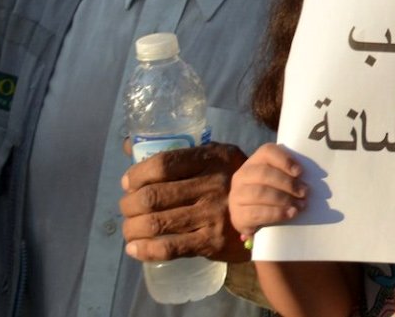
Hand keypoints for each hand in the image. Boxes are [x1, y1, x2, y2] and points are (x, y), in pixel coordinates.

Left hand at [120, 142, 248, 263]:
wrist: (267, 210)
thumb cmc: (229, 180)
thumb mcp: (212, 156)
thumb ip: (176, 153)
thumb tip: (126, 144)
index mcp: (211, 158)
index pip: (163, 164)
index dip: (136, 175)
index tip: (128, 183)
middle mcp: (213, 184)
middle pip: (153, 196)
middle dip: (129, 205)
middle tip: (127, 208)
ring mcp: (213, 214)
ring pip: (157, 223)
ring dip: (132, 228)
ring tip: (129, 228)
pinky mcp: (212, 241)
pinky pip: (170, 248)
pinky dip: (145, 250)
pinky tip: (134, 248)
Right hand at [226, 143, 305, 239]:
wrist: (252, 219)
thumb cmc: (272, 194)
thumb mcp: (278, 180)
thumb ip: (289, 173)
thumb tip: (312, 175)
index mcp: (254, 162)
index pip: (267, 152)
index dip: (284, 160)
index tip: (300, 172)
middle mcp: (242, 176)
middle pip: (264, 174)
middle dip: (288, 183)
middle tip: (304, 192)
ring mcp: (236, 196)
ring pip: (260, 193)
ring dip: (284, 199)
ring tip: (300, 205)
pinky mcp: (237, 216)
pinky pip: (257, 213)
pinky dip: (276, 213)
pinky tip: (290, 214)